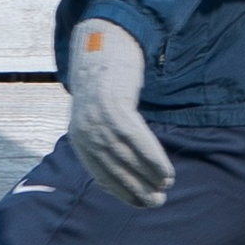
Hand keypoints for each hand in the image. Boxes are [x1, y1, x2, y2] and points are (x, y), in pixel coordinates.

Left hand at [65, 18, 173, 208]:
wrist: (101, 41)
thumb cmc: (106, 80)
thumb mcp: (98, 111)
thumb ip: (105, 136)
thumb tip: (126, 164)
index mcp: (79, 137)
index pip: (100, 174)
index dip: (122, 191)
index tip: (140, 202)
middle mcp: (85, 131)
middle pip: (114, 168)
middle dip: (136, 189)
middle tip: (157, 202)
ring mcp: (98, 118)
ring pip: (126, 156)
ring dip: (148, 176)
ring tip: (165, 186)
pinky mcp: (114, 105)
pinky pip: (136, 138)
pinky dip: (152, 156)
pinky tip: (165, 169)